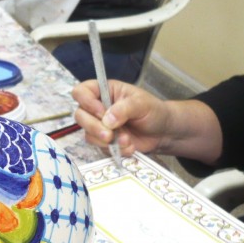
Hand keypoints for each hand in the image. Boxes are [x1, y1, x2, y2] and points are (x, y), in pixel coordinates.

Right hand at [72, 80, 223, 162]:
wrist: (163, 133)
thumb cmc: (153, 111)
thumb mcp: (142, 104)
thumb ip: (124, 109)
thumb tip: (107, 120)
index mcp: (104, 91)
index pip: (81, 92)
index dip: (86, 101)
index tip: (101, 111)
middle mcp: (98, 108)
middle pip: (80, 116)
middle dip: (94, 127)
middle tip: (109, 134)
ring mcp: (100, 126)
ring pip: (88, 134)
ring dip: (106, 141)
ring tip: (126, 140)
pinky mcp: (104, 142)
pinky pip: (100, 148)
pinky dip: (114, 150)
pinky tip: (129, 146)